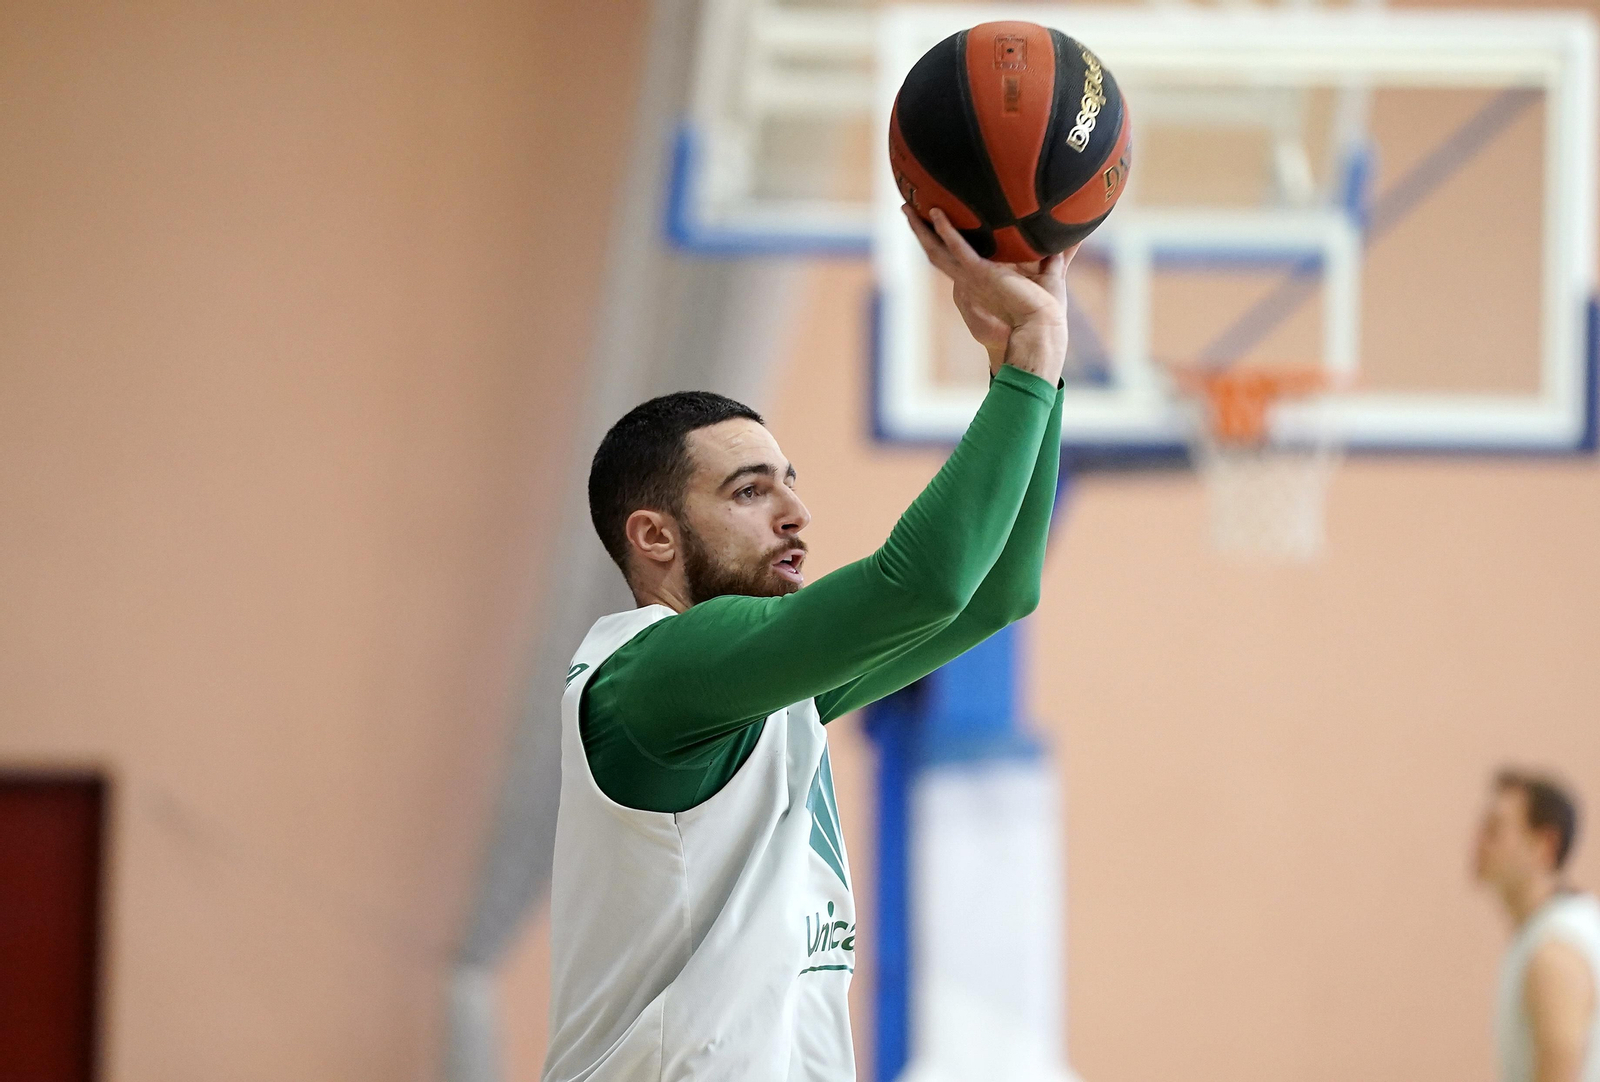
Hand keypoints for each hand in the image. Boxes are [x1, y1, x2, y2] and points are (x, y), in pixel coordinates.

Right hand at [904, 206, 1076, 384]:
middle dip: (920, 232)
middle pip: (936, 252)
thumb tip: (1072, 236)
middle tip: (907, 210)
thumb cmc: (1046, 309)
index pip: (955, 256)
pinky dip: (947, 231)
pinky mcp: (980, 274)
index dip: (941, 240)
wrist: (1043, 327)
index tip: (933, 223)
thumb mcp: (1050, 273)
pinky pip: (958, 249)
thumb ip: (1054, 255)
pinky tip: (936, 214)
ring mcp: (972, 277)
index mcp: (982, 279)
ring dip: (921, 230)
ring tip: (907, 209)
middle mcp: (970, 279)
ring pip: (937, 250)